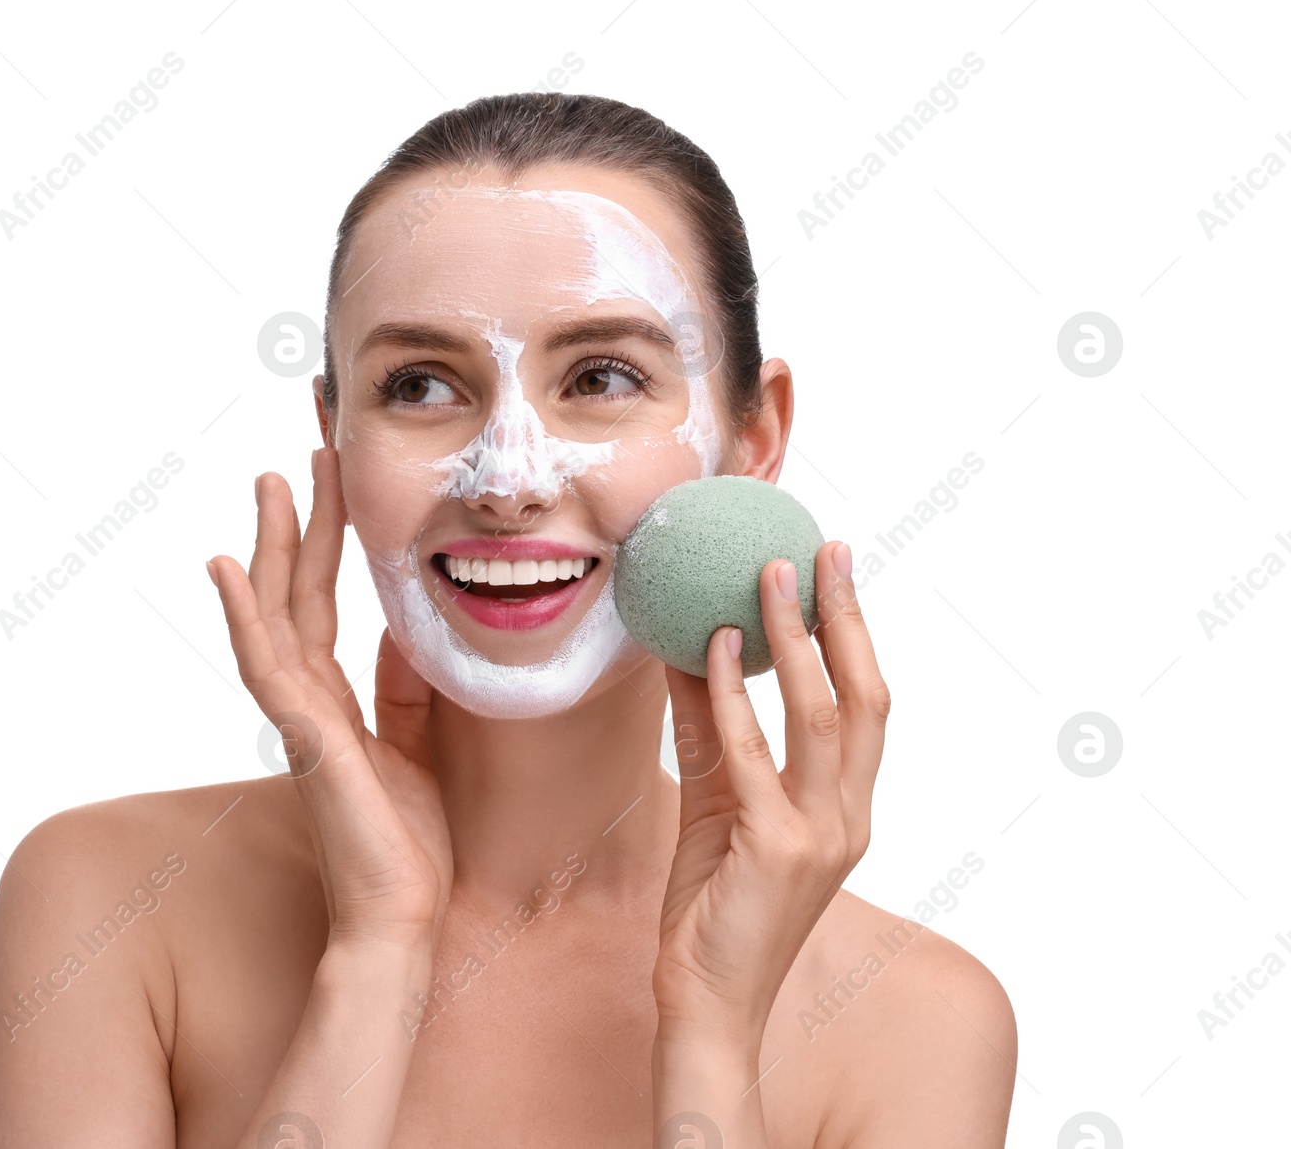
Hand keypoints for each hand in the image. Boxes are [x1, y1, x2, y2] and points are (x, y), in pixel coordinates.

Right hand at [207, 446, 452, 955]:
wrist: (403, 917)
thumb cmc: (410, 843)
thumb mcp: (421, 743)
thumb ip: (406, 686)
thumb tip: (407, 626)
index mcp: (334, 701)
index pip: (320, 602)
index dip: (322, 541)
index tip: (329, 481)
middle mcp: (307, 700)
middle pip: (293, 593)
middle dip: (297, 522)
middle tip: (303, 456)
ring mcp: (298, 718)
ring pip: (273, 615)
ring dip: (271, 546)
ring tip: (273, 481)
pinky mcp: (304, 738)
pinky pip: (265, 665)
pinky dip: (242, 615)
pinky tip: (226, 566)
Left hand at [652, 543, 889, 1047]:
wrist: (707, 1002)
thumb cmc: (714, 907)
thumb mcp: (716, 802)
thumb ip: (710, 730)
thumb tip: (687, 648)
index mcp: (846, 809)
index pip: (866, 706)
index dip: (856, 635)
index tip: (836, 571)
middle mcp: (848, 817)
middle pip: (865, 697)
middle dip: (847, 618)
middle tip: (823, 550)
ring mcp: (818, 834)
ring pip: (821, 715)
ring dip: (797, 637)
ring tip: (771, 575)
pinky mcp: (774, 848)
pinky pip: (750, 752)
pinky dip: (730, 693)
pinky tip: (707, 644)